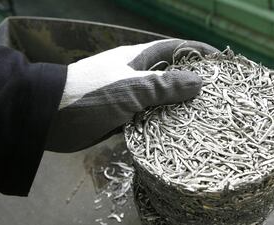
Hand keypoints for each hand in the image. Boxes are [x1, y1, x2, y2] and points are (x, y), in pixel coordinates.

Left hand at [46, 39, 218, 151]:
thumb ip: (164, 86)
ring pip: (159, 101)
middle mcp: (135, 75)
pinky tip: (176, 136)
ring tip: (205, 120)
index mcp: (138, 58)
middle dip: (193, 84)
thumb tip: (201, 82)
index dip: (199, 53)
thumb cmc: (91, 94)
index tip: (224, 64)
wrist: (50, 117)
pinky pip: (146, 120)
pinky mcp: (120, 118)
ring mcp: (127, 97)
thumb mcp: (131, 87)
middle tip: (220, 99)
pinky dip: (160, 125)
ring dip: (177, 109)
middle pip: (170, 76)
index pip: (175, 49)